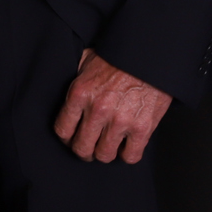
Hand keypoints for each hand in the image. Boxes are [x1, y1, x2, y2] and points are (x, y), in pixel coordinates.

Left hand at [53, 49, 172, 163]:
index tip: (72, 138)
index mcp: (80, 93)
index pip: (62, 130)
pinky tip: (126, 144)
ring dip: (105, 153)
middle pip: (82, 148)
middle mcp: (98, 109)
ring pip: (104, 155)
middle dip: (84, 150)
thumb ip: (74, 79)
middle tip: (89, 146)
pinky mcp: (142, 128)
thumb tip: (62, 90)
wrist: (149, 55)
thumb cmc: (118, 58)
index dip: (66, 138)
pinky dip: (127, 154)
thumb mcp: (86, 60)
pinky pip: (130, 156)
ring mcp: (120, 121)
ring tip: (107, 144)